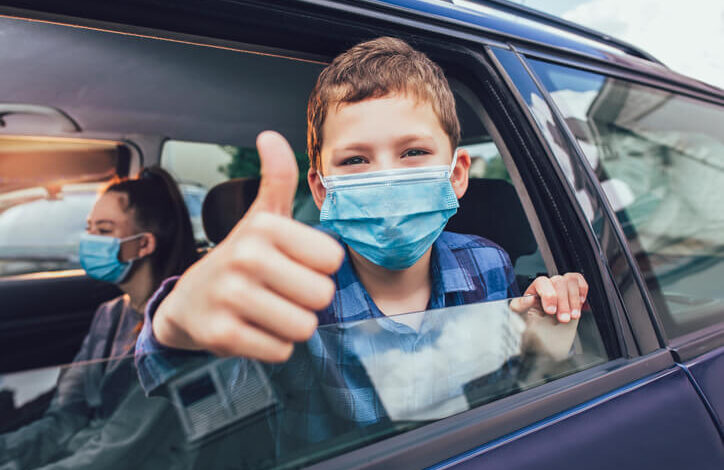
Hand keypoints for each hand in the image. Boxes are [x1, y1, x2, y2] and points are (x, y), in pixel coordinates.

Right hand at [152, 131, 344, 360]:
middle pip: (322, 295)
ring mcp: (230, 297)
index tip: (293, 264)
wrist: (188, 302)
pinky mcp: (221, 336)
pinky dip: (273, 346)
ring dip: (292, 325)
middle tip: (280, 293)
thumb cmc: (239, 258)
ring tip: (268, 311)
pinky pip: (281, 351)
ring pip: (304, 326)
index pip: (332, 259)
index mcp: (263, 227)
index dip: (318, 267)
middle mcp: (245, 257)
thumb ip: (276, 179)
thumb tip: (270, 136)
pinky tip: (253, 329)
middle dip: (307, 300)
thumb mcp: (259, 217)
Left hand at [510, 273, 587, 322]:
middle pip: (559, 282)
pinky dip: (582, 290)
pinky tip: (580, 303)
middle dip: (563, 303)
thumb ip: (521, 307)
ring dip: (574, 299)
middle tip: (563, 319)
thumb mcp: (520, 319)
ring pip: (570, 281)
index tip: (551, 311)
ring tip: (573, 315)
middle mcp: (547, 287)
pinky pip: (578, 281)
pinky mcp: (572, 293)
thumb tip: (529, 298)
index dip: (549, 295)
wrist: (543, 341)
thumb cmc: (530, 328)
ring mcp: (560, 289)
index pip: (542, 282)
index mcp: (533, 291)